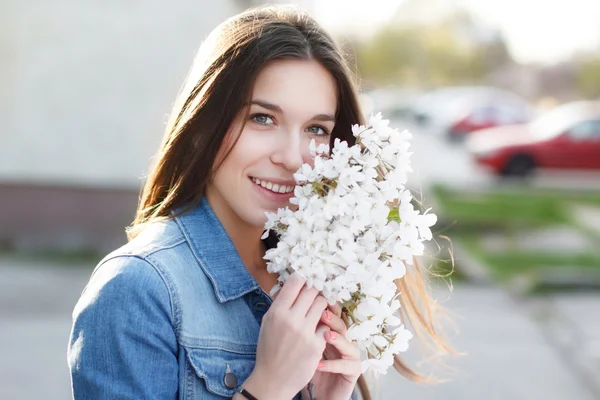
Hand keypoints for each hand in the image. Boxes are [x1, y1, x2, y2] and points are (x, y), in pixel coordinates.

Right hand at [245, 275, 329, 399]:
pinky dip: (323, 326)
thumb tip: (293, 284)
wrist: (273, 379)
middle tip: (315, 294)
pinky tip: (318, 330)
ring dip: (321, 306)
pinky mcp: (316, 344)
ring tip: (317, 311)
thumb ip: (280, 304)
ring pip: (322, 304)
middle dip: (315, 291)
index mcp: (276, 312)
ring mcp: (304, 331)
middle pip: (311, 290)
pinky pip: (326, 324)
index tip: (306, 281)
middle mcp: (290, 319)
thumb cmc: (269, 349)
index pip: (295, 282)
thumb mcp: (268, 323)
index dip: (303, 279)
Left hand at [305, 303, 360, 399]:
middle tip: (322, 312)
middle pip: (341, 325)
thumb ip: (300, 326)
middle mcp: (342, 342)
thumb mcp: (302, 345)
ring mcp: (350, 356)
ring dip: (337, 339)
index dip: (324, 306)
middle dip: (332, 318)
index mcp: (330, 332)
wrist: (313, 394)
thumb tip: (286, 304)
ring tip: (326, 335)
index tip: (314, 301)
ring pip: (349, 343)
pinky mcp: (353, 372)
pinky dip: (332, 365)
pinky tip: (319, 364)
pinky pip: (347, 365)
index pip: (331, 315)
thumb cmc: (305, 368)